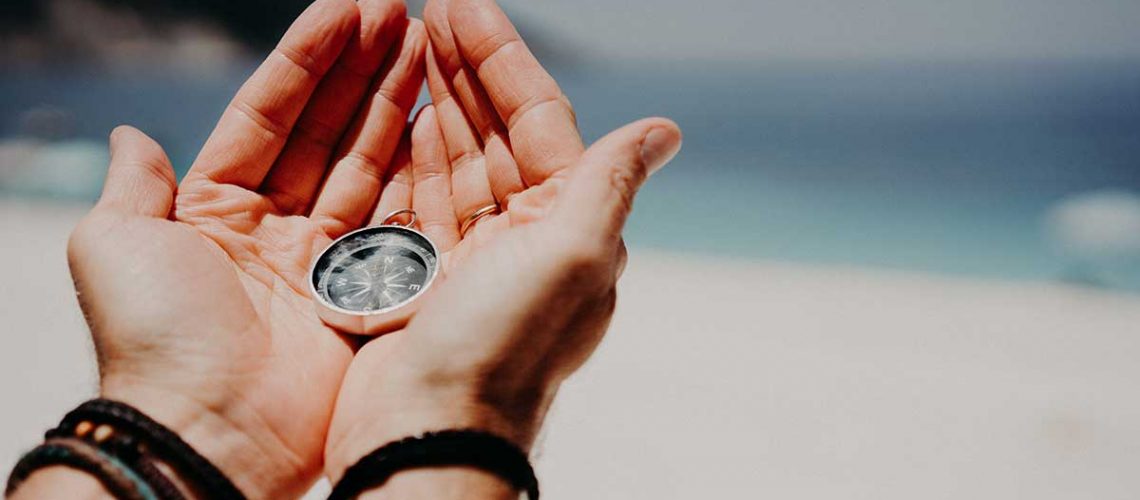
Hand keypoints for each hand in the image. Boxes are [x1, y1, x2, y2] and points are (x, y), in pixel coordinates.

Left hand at [65, 0, 425, 495]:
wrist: (208, 429)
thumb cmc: (157, 335)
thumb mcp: (114, 244)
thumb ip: (133, 186)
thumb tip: (129, 136)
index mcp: (211, 208)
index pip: (266, 114)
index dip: (306, 58)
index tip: (348, 9)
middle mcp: (269, 228)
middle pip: (321, 129)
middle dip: (359, 69)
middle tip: (400, 13)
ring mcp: (318, 260)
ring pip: (361, 164)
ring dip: (390, 104)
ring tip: (423, 45)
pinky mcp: (359, 294)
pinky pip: (389, 219)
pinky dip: (410, 171)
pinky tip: (431, 121)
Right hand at [323, 0, 682, 486]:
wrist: (429, 434)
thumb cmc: (503, 349)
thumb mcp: (575, 254)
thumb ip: (611, 183)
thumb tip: (666, 130)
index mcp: (569, 225)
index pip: (541, 121)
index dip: (503, 60)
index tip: (464, 6)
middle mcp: (527, 239)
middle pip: (497, 134)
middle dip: (466, 71)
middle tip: (432, 10)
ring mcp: (472, 259)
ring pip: (457, 162)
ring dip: (437, 102)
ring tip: (409, 44)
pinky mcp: (423, 280)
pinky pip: (419, 202)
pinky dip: (410, 157)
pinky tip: (401, 117)